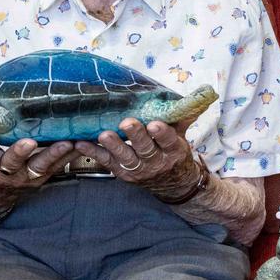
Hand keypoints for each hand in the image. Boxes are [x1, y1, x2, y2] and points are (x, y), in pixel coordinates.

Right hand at [0, 131, 81, 211]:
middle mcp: (5, 172)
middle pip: (13, 162)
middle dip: (21, 152)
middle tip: (29, 142)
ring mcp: (25, 177)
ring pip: (40, 166)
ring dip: (54, 154)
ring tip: (67, 143)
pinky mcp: (42, 178)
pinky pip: (57, 167)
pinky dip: (69, 156)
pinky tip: (81, 144)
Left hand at [74, 118, 205, 200]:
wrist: (172, 183)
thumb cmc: (173, 151)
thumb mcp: (183, 136)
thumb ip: (183, 117)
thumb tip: (198, 95)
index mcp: (173, 150)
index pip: (168, 141)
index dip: (161, 133)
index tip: (154, 124)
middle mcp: (156, 162)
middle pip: (145, 149)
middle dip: (136, 136)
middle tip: (126, 123)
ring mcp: (138, 169)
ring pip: (125, 157)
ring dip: (114, 146)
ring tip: (104, 135)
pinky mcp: (122, 172)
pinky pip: (106, 162)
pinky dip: (93, 153)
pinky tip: (81, 143)